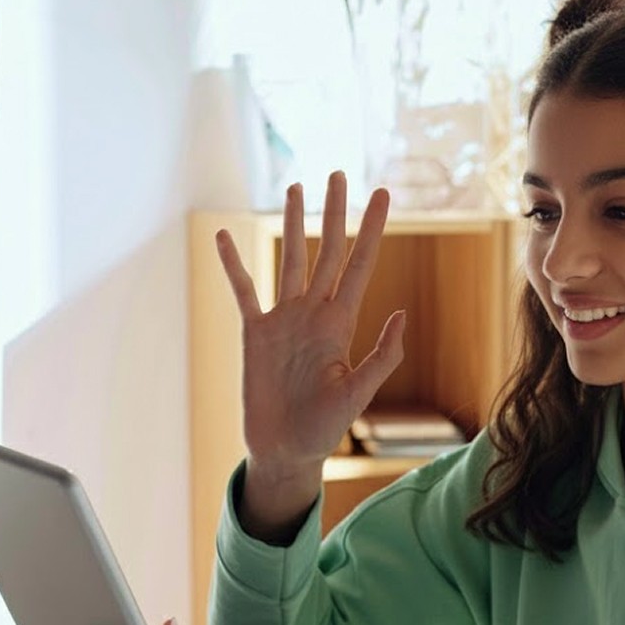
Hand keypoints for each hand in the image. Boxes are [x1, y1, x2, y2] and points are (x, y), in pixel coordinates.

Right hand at [215, 172, 405, 475]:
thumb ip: (380, 355)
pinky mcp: (255, 333)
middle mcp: (313, 314)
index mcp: (341, 324)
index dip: (371, 229)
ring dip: (291, 224)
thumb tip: (401, 313)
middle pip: (326, 251)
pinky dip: (232, 264)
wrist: (285, 450)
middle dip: (333, 213)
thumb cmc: (324, 429)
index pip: (359, 264)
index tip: (381, 195)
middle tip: (338, 174)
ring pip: (289, 260)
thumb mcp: (357, 394)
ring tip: (294, 187)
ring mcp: (284, 321)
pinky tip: (223, 235)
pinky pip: (243, 290)